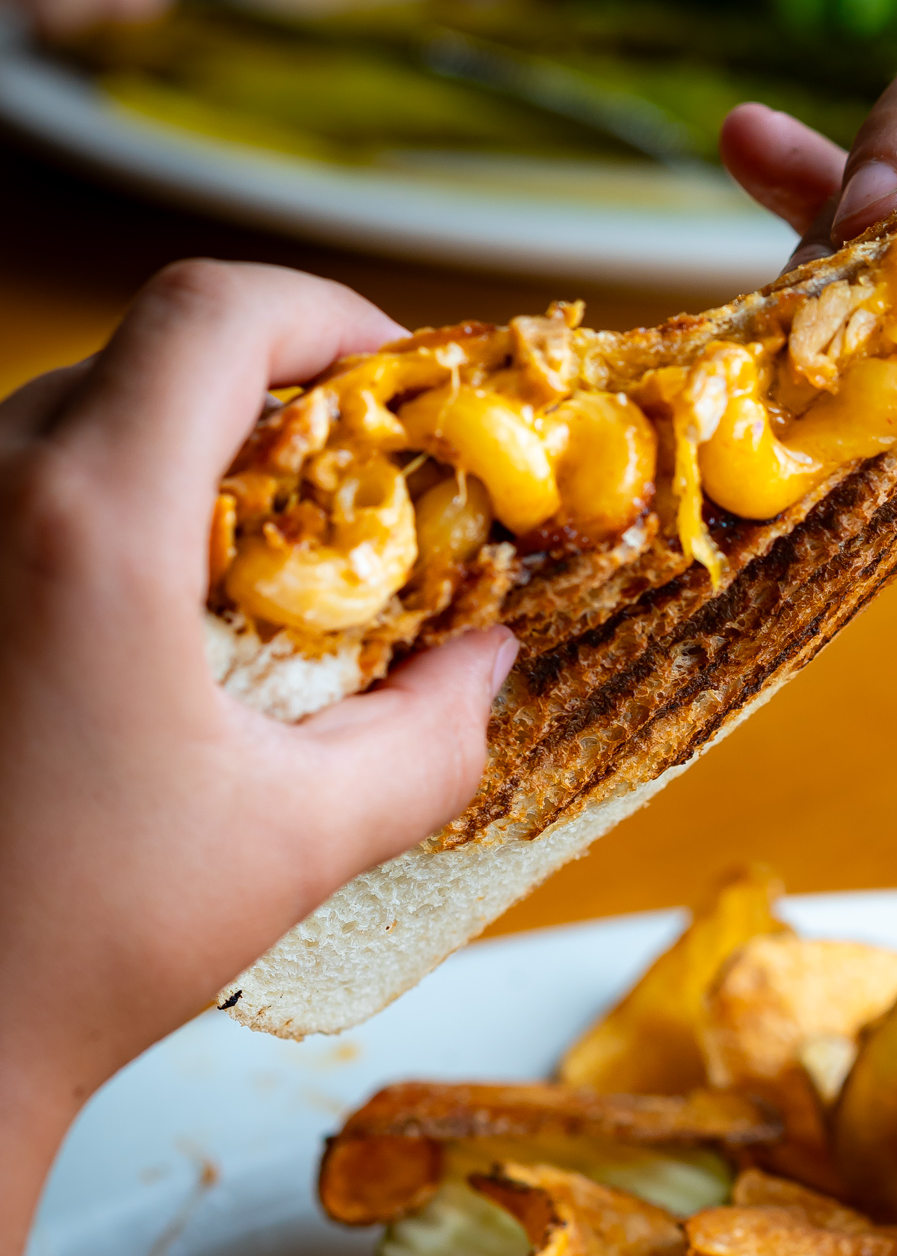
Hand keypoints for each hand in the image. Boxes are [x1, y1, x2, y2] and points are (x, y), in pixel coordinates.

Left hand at [0, 262, 513, 1238]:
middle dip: (276, 398)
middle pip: (149, 355)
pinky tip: (158, 622)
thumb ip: (431, 735)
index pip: (214, 313)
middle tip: (361, 494)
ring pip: (77, 415)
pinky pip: (22, 485)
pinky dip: (113, 508)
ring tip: (266, 566)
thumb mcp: (304, 839)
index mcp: (92, 526)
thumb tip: (490, 661)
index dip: (328, 317)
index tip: (401, 387)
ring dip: (189, 456)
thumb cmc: (87, 941)